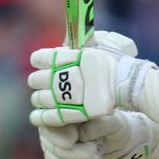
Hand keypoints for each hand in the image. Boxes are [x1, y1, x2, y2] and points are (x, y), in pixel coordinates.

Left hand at [28, 31, 157, 126]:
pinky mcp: (67, 112)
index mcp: (62, 57)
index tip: (43, 62)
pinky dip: (40, 117)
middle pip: (35, 80)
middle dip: (39, 80)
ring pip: (39, 98)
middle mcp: (57, 76)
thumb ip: (85, 41)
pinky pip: (46, 117)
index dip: (40, 60)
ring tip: (45, 99)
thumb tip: (73, 42)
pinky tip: (38, 116)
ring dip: (40, 98)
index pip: (39, 58)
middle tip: (47, 82)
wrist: (123, 81)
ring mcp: (61, 96)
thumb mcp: (100, 42)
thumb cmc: (114, 61)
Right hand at [39, 110, 158, 158]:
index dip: (64, 138)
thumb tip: (81, 134)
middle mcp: (52, 131)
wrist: (116, 139)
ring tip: (97, 156)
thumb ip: (99, 125)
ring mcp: (53, 149)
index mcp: (64, 113)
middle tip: (97, 147)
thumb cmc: (114, 126)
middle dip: (84, 154)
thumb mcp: (113, 122)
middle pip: (59, 151)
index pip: (51, 129)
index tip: (78, 138)